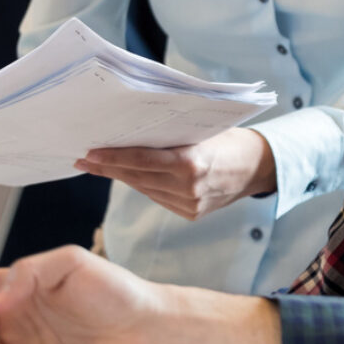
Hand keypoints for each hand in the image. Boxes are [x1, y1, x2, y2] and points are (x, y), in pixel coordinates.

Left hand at [74, 128, 276, 219]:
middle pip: (137, 177)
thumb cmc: (230, 139)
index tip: (89, 154)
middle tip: (84, 158)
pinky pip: (158, 197)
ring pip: (144, 189)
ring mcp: (190, 205)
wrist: (259, 167)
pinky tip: (129, 175)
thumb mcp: (201, 129)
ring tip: (99, 166)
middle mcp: (189, 188)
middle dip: (109, 167)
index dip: (112, 158)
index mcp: (192, 163)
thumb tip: (131, 130)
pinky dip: (143, 185)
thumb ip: (170, 134)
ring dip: (122, 177)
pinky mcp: (190, 214)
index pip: (141, 161)